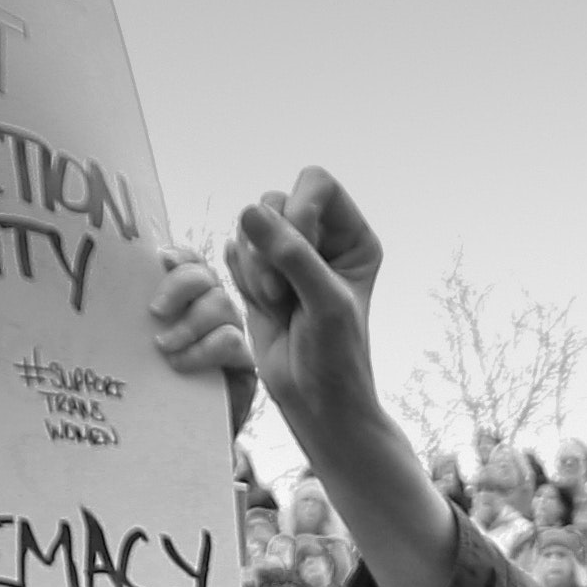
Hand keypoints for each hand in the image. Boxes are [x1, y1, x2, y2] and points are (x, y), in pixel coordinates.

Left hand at [137, 241, 256, 438]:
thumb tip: (105, 289)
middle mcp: (212, 312)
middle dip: (181, 286)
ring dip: (189, 323)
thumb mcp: (136, 348)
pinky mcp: (244, 364)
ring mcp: (232, 335)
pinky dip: (203, 349)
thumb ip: (134, 321)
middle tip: (154, 312)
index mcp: (187, 300)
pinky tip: (180, 365)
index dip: (180, 256)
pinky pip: (231, 341)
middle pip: (206, 276)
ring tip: (164, 348)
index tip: (160, 260)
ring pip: (221, 305)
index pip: (191, 263)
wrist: (171, 438)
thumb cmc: (150, 389)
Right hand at [225, 169, 390, 453]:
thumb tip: (249, 210)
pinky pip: (235, 251)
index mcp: (351, 236)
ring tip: (276, 304)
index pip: (317, 184)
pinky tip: (265, 307)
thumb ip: (291, 255)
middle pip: (275, 201)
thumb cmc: (335, 356)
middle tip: (281, 293)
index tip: (299, 254)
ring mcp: (287, 254)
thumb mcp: (324, 303)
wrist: (316, 401)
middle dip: (270, 247)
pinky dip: (242, 278)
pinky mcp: (259, 273)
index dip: (299, 210)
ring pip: (250, 226)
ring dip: (255, 266)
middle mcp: (321, 238)